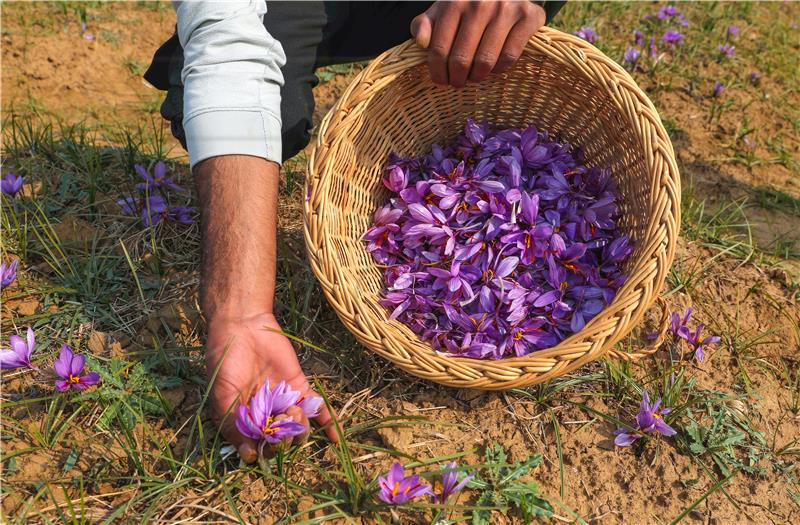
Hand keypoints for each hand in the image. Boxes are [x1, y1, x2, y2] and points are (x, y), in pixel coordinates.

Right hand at [206, 312, 337, 463]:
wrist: (244, 327)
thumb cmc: (226, 362)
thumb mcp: (224, 396)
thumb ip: (234, 425)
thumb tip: (248, 455)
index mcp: (245, 420)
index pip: (258, 446)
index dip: (264, 450)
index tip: (263, 445)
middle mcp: (266, 415)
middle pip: (281, 441)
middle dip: (283, 441)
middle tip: (280, 427)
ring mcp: (284, 402)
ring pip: (299, 428)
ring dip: (300, 429)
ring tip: (293, 413)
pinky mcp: (300, 387)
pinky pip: (316, 408)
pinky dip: (327, 422)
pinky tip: (336, 437)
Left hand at [411, 0, 545, 86]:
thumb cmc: (471, 3)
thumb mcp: (444, 9)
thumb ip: (426, 23)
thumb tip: (421, 42)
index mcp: (454, 2)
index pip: (439, 49)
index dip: (437, 72)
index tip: (440, 82)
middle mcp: (480, 3)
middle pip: (461, 59)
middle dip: (456, 79)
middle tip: (457, 83)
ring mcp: (505, 9)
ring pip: (485, 61)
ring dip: (477, 77)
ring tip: (474, 77)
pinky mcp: (528, 17)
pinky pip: (509, 57)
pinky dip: (500, 69)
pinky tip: (494, 67)